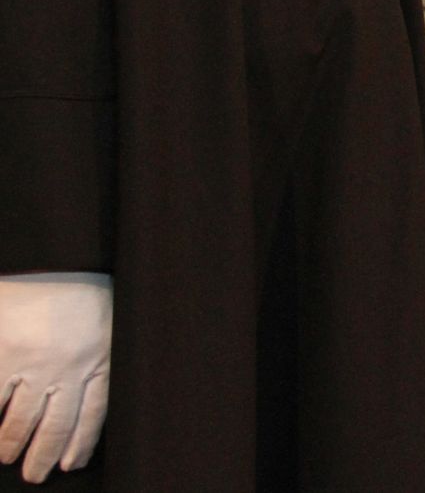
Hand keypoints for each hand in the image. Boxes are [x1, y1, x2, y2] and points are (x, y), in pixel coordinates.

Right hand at [0, 273, 111, 483]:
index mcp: (100, 358)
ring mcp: (35, 364)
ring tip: (7, 457)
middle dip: (43, 455)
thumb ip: (100, 361)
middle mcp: (70, 367)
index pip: (94, 413)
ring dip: (13, 444)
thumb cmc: (82, 293)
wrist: (53, 261)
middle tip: (35, 475)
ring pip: (21, 420)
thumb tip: (91, 404)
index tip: (70, 464)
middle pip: (57, 426)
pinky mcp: (4, 357)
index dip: (81, 443)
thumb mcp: (106, 325)